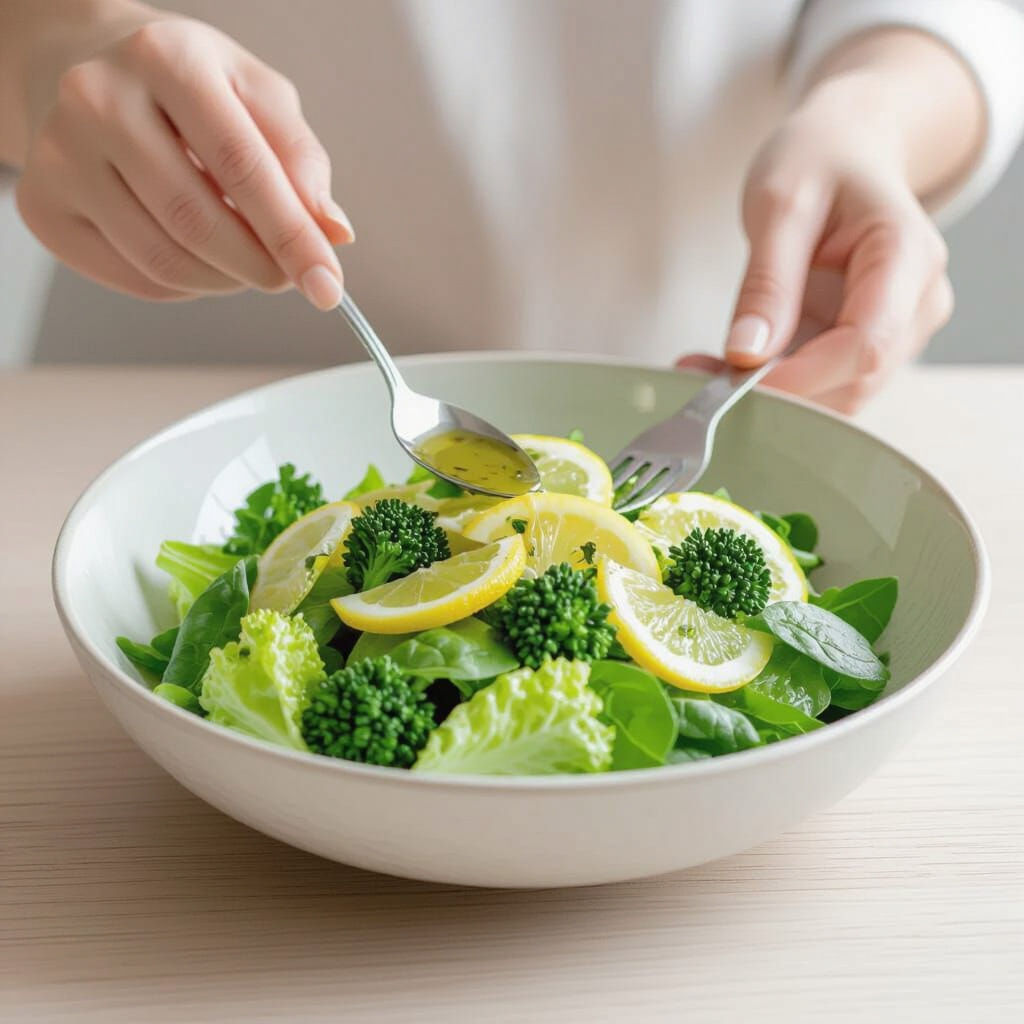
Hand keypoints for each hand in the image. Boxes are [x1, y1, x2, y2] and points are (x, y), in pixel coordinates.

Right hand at [13, 7, 351, 306]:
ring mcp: (58, 155)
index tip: (328, 286)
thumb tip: (333, 230)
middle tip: (288, 276)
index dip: (294, 239)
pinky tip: (196, 257)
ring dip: (225, 281)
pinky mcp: (41, 206)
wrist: (85, 67)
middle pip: (198, 222)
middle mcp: (99, 99)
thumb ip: (301, 159)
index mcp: (167, 58)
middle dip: (260, 268)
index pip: (244, 168)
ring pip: (164, 261)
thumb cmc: (185, 85)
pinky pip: (134, 278)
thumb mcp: (256, 94)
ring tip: (243, 260)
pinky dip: (184, 285)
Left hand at [679, 30, 980, 413]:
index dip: (801, 377)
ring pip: (835, 394)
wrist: (848, 147)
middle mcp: (916, 303)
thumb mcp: (780, 203)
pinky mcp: (864, 344)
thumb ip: (767, 281)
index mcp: (906, 256)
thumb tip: (748, 352)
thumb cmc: (821, 160)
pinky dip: (773, 385)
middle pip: (853, 381)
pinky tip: (726, 364)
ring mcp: (897, 329)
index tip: (735, 381)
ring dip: (770, 394)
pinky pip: (821, 383)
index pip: (865, 344)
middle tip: (695, 374)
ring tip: (702, 366)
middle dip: (777, 391)